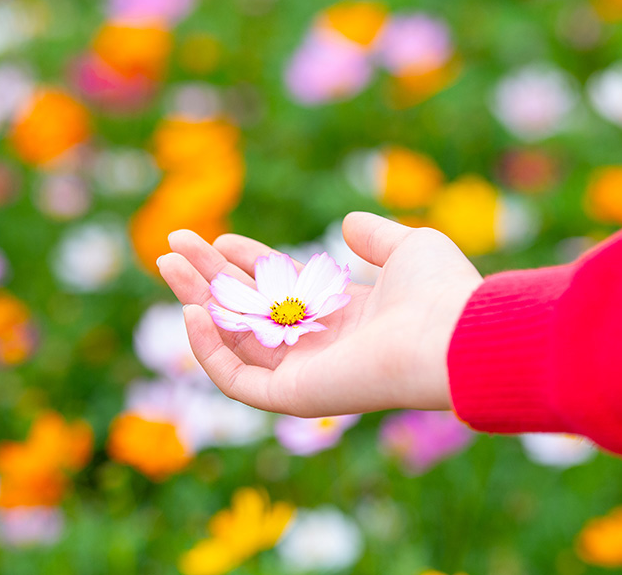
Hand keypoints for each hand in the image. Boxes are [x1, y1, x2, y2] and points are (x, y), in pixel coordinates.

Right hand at [157, 212, 482, 416]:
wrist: (453, 337)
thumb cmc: (439, 292)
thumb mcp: (407, 247)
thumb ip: (375, 237)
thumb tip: (347, 224)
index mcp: (344, 315)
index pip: (282, 291)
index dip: (248, 264)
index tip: (221, 239)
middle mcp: (321, 347)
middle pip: (249, 314)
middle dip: (210, 279)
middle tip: (173, 248)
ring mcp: (305, 373)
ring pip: (234, 342)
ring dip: (197, 304)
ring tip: (167, 264)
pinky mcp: (294, 396)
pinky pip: (236, 380)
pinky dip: (209, 351)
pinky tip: (192, 312)